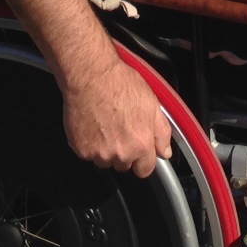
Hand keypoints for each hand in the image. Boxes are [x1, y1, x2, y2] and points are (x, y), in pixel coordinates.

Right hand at [62, 57, 173, 176]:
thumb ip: (162, 133)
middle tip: (120, 129)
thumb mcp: (153, 104)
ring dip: (106, 150)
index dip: (143, 160)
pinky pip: (87, 154)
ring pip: (105, 161)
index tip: (139, 150)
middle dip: (124, 152)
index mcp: (140, 144)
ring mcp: (98, 153)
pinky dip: (89, 144)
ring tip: (105, 125)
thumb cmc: (122, 84)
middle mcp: (120, 153)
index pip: (145, 170)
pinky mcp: (80, 149)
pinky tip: (92, 124)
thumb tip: (165, 152)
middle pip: (124, 165)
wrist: (91, 76)